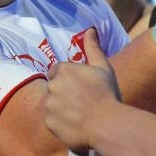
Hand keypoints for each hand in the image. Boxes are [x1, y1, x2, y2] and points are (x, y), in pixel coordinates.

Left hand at [45, 28, 121, 151]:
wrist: (106, 124)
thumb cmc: (107, 93)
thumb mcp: (103, 67)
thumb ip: (93, 48)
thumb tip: (90, 30)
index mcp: (63, 70)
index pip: (57, 71)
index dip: (69, 79)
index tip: (81, 86)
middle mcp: (52, 86)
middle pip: (54, 88)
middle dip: (65, 93)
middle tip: (83, 101)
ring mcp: (49, 106)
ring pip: (53, 105)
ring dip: (63, 108)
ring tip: (82, 114)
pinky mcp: (49, 123)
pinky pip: (53, 121)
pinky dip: (62, 123)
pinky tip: (77, 125)